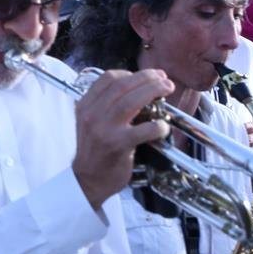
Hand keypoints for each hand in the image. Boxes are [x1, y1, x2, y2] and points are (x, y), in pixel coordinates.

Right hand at [71, 68, 176, 206]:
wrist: (88, 180)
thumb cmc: (95, 152)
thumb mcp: (91, 122)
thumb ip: (107, 106)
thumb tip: (138, 90)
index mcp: (85, 106)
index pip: (107, 78)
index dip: (130, 73)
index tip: (146, 76)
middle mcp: (92, 114)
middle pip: (122, 85)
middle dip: (147, 78)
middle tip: (164, 79)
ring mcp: (104, 129)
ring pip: (131, 101)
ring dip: (153, 91)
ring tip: (167, 89)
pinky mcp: (117, 145)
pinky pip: (142, 130)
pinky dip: (157, 125)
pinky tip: (163, 126)